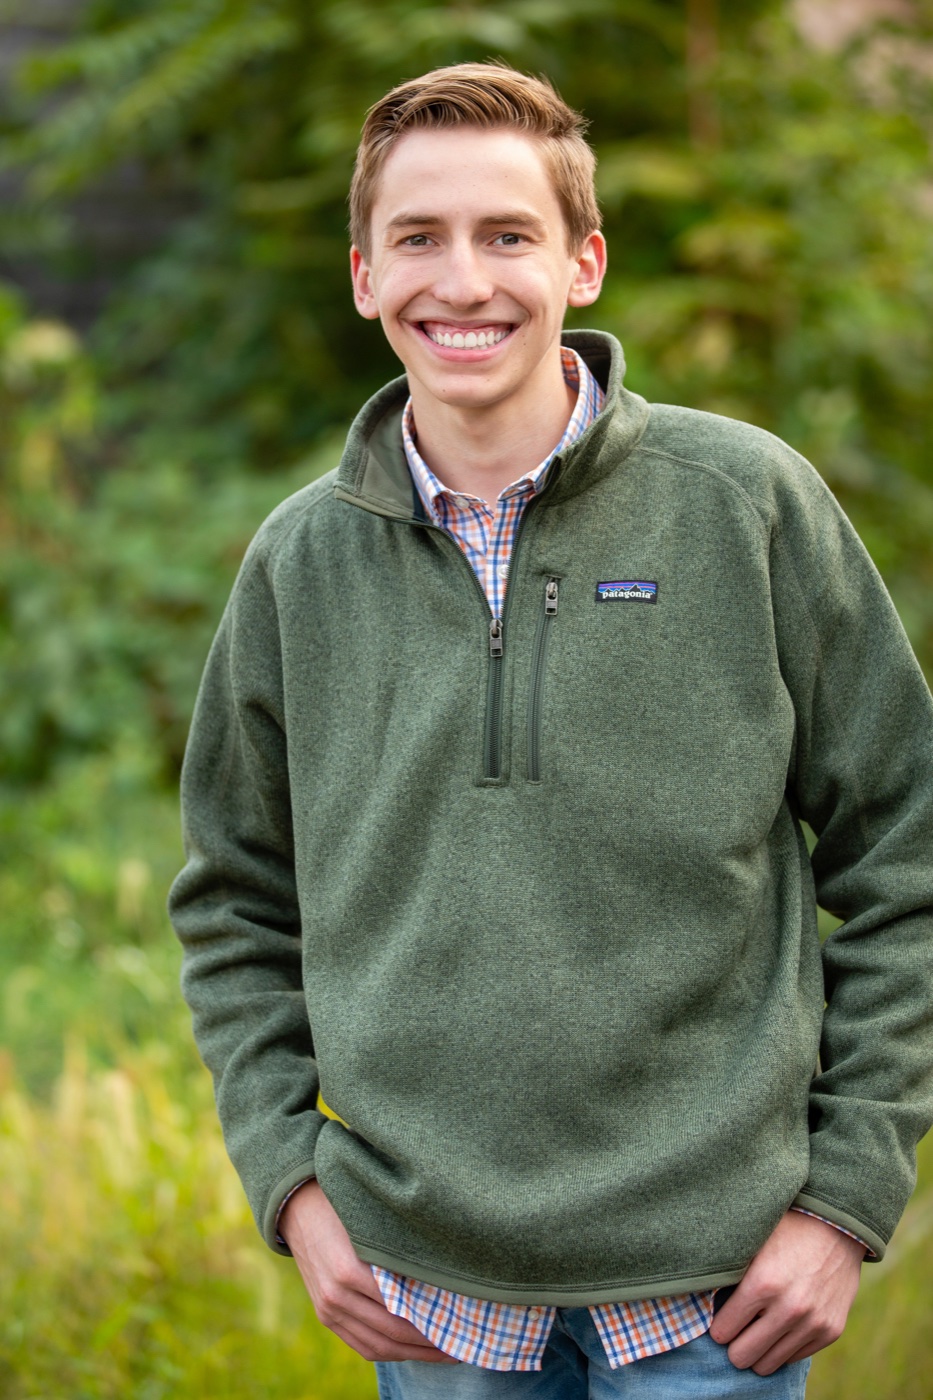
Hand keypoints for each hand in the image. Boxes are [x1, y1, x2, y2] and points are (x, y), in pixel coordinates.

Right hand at [279, 1179, 458, 1363]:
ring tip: (441, 1352)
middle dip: (429, 1345)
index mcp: (349, 1271)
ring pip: (377, 1347)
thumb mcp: (371, 1223)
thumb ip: (398, 1251)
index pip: (400, 1310)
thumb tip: (441, 1277)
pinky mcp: (325, 1316)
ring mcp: (328, 1309)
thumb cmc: (343, 1207)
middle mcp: (336, 1296)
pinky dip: (387, 1352)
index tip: (459, 1325)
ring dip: (412, 1355)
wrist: (298, 1207)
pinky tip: (410, 1349)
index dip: (432, 1323)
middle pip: (391, 1334)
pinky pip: (360, 1345)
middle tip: (458, 1345)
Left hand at [709, 1210, 864, 1374]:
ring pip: (768, 1364)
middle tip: (736, 1328)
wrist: (838, 1226)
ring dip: (759, 1349)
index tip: (720, 1317)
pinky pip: (794, 1358)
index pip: (722, 1332)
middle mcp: (789, 1308)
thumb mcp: (751, 1242)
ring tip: (757, 1328)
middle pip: (742, 1356)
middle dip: (734, 1344)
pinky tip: (781, 1324)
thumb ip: (728, 1272)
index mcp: (762, 1283)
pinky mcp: (831, 1331)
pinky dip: (784, 1345)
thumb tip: (697, 1296)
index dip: (718, 1326)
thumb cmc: (786, 1229)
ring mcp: (813, 1323)